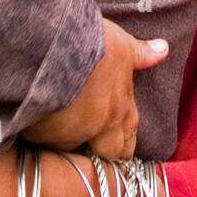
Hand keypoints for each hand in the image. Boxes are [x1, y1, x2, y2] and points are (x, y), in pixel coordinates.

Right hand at [22, 17, 167, 157]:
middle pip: (107, 154)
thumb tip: (163, 48)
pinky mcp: (44, 132)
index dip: (125, 145)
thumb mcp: (121, 45)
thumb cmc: (92, 41)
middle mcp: (100, 125)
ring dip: (65, 142)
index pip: (129, 137)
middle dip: (102, 155)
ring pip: (70, 148)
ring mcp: (71, 132)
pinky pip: (42, 140)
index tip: (121, 152)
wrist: (56, 43)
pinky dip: (38, 132)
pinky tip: (33, 122)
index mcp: (120, 105)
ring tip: (55, 129)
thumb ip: (141, 54)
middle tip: (94, 153)